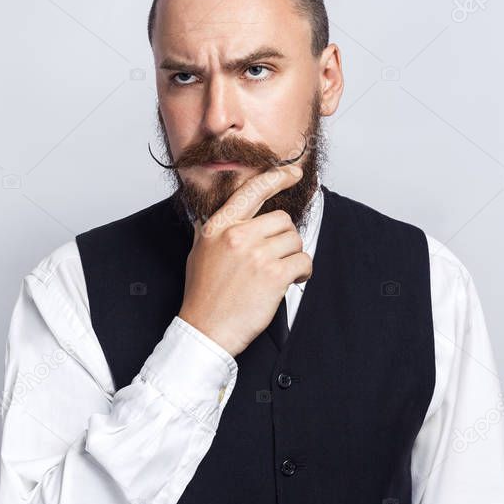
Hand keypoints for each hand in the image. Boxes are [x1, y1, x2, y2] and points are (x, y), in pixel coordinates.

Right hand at [178, 165, 312, 356]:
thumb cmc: (203, 295)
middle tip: (276, 258)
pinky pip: (303, 261)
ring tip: (280, 274)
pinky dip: (303, 272)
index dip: (277, 177)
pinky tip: (291, 282)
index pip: (253, 190)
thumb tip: (233, 213)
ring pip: (295, 241)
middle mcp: (237, 235)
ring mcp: (256, 254)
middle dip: (285, 239)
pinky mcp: (273, 275)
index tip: (293, 173)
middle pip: (282, 220)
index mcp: (219, 226)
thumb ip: (217, 229)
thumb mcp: (200, 251)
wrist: (205, 330)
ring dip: (293, 257)